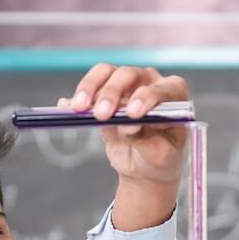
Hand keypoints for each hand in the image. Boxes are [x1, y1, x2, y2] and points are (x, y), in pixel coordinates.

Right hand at [61, 64, 189, 230]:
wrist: (143, 165)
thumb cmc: (159, 157)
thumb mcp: (159, 154)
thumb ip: (147, 139)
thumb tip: (129, 126)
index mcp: (172, 94)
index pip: (160, 89)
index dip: (146, 98)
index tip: (133, 114)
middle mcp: (149, 83)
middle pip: (128, 75)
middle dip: (113, 93)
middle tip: (102, 115)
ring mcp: (125, 86)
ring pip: (105, 73)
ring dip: (90, 88)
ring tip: (80, 109)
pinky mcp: (104, 95)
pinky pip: (89, 88)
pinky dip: (76, 97)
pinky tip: (66, 107)